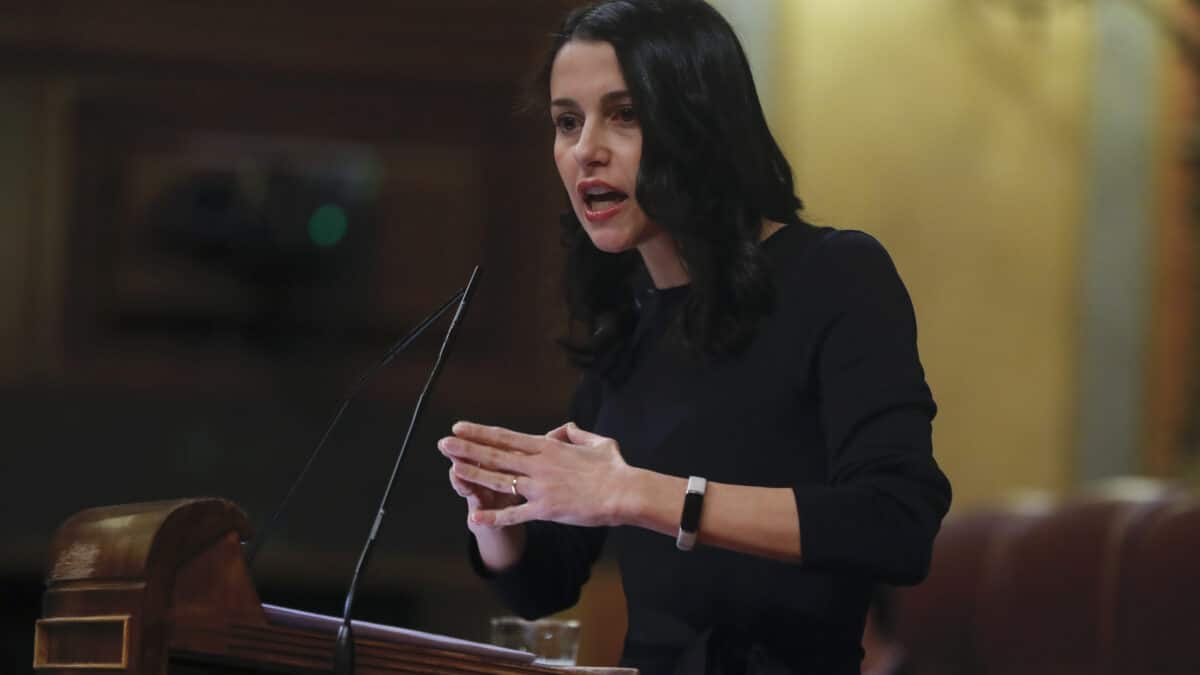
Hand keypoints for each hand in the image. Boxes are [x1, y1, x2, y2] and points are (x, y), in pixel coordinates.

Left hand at [437, 420, 635, 528]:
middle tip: (443, 443)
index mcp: (548, 447)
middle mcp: (538, 465)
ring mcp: (539, 487)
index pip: (507, 438)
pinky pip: (515, 513)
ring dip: (473, 473)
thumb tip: (563, 429)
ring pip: (499, 480)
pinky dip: (494, 516)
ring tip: (451, 468)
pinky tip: (474, 517)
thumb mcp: (595, 442)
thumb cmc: (614, 467)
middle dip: (467, 448)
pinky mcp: (545, 509)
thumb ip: (575, 434)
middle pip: (496, 455)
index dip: (481, 432)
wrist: (623, 492)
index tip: (461, 426)